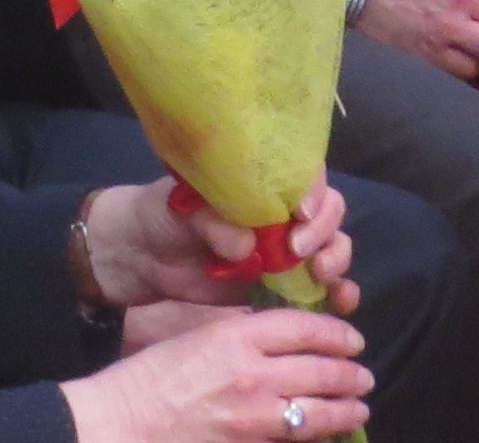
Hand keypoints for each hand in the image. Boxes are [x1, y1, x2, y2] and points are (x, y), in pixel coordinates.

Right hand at [64, 308, 369, 442]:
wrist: (121, 424)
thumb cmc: (149, 377)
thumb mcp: (198, 335)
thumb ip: (240, 333)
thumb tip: (276, 335)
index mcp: (237, 336)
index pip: (304, 327)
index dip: (336, 332)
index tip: (352, 339)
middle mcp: (253, 375)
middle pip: (320, 370)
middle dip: (350, 374)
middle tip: (364, 376)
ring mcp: (253, 418)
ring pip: (317, 413)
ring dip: (345, 410)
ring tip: (358, 409)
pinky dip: (314, 439)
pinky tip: (326, 437)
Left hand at [83, 177, 358, 313]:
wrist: (140, 255)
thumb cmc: (162, 214)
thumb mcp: (183, 207)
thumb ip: (214, 222)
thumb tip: (245, 247)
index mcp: (262, 181)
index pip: (306, 177)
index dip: (314, 194)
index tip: (299, 214)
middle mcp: (281, 212)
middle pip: (328, 214)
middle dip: (325, 232)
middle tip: (301, 252)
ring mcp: (283, 251)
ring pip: (330, 248)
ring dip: (336, 260)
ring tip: (321, 275)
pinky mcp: (278, 286)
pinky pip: (317, 289)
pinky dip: (335, 294)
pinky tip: (338, 301)